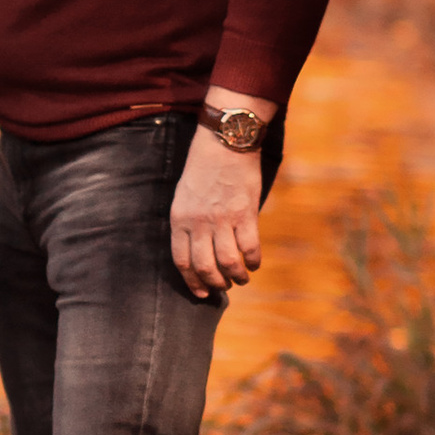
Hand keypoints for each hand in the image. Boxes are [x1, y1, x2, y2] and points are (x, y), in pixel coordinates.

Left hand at [170, 129, 261, 298]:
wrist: (225, 142)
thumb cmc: (203, 168)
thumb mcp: (183, 195)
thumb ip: (188, 222)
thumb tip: (198, 249)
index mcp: (179, 218)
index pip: (181, 260)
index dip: (192, 281)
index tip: (200, 293)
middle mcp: (198, 222)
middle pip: (205, 266)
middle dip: (214, 284)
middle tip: (223, 288)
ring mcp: (222, 219)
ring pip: (228, 262)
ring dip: (236, 277)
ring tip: (241, 279)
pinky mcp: (245, 213)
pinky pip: (250, 247)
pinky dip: (254, 261)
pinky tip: (255, 263)